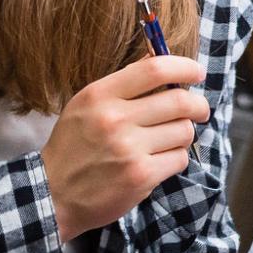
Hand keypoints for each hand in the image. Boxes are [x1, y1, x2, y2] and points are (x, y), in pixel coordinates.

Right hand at [40, 55, 210, 238]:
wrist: (53, 194)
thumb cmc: (74, 146)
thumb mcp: (86, 105)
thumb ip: (122, 84)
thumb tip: (159, 58)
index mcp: (100, 95)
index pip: (155, 69)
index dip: (184, 67)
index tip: (197, 73)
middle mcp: (115, 119)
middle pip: (180, 101)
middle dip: (198, 105)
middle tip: (200, 110)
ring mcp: (129, 149)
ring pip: (184, 131)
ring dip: (183, 135)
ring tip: (169, 140)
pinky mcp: (141, 176)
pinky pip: (180, 158)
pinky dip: (176, 158)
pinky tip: (159, 160)